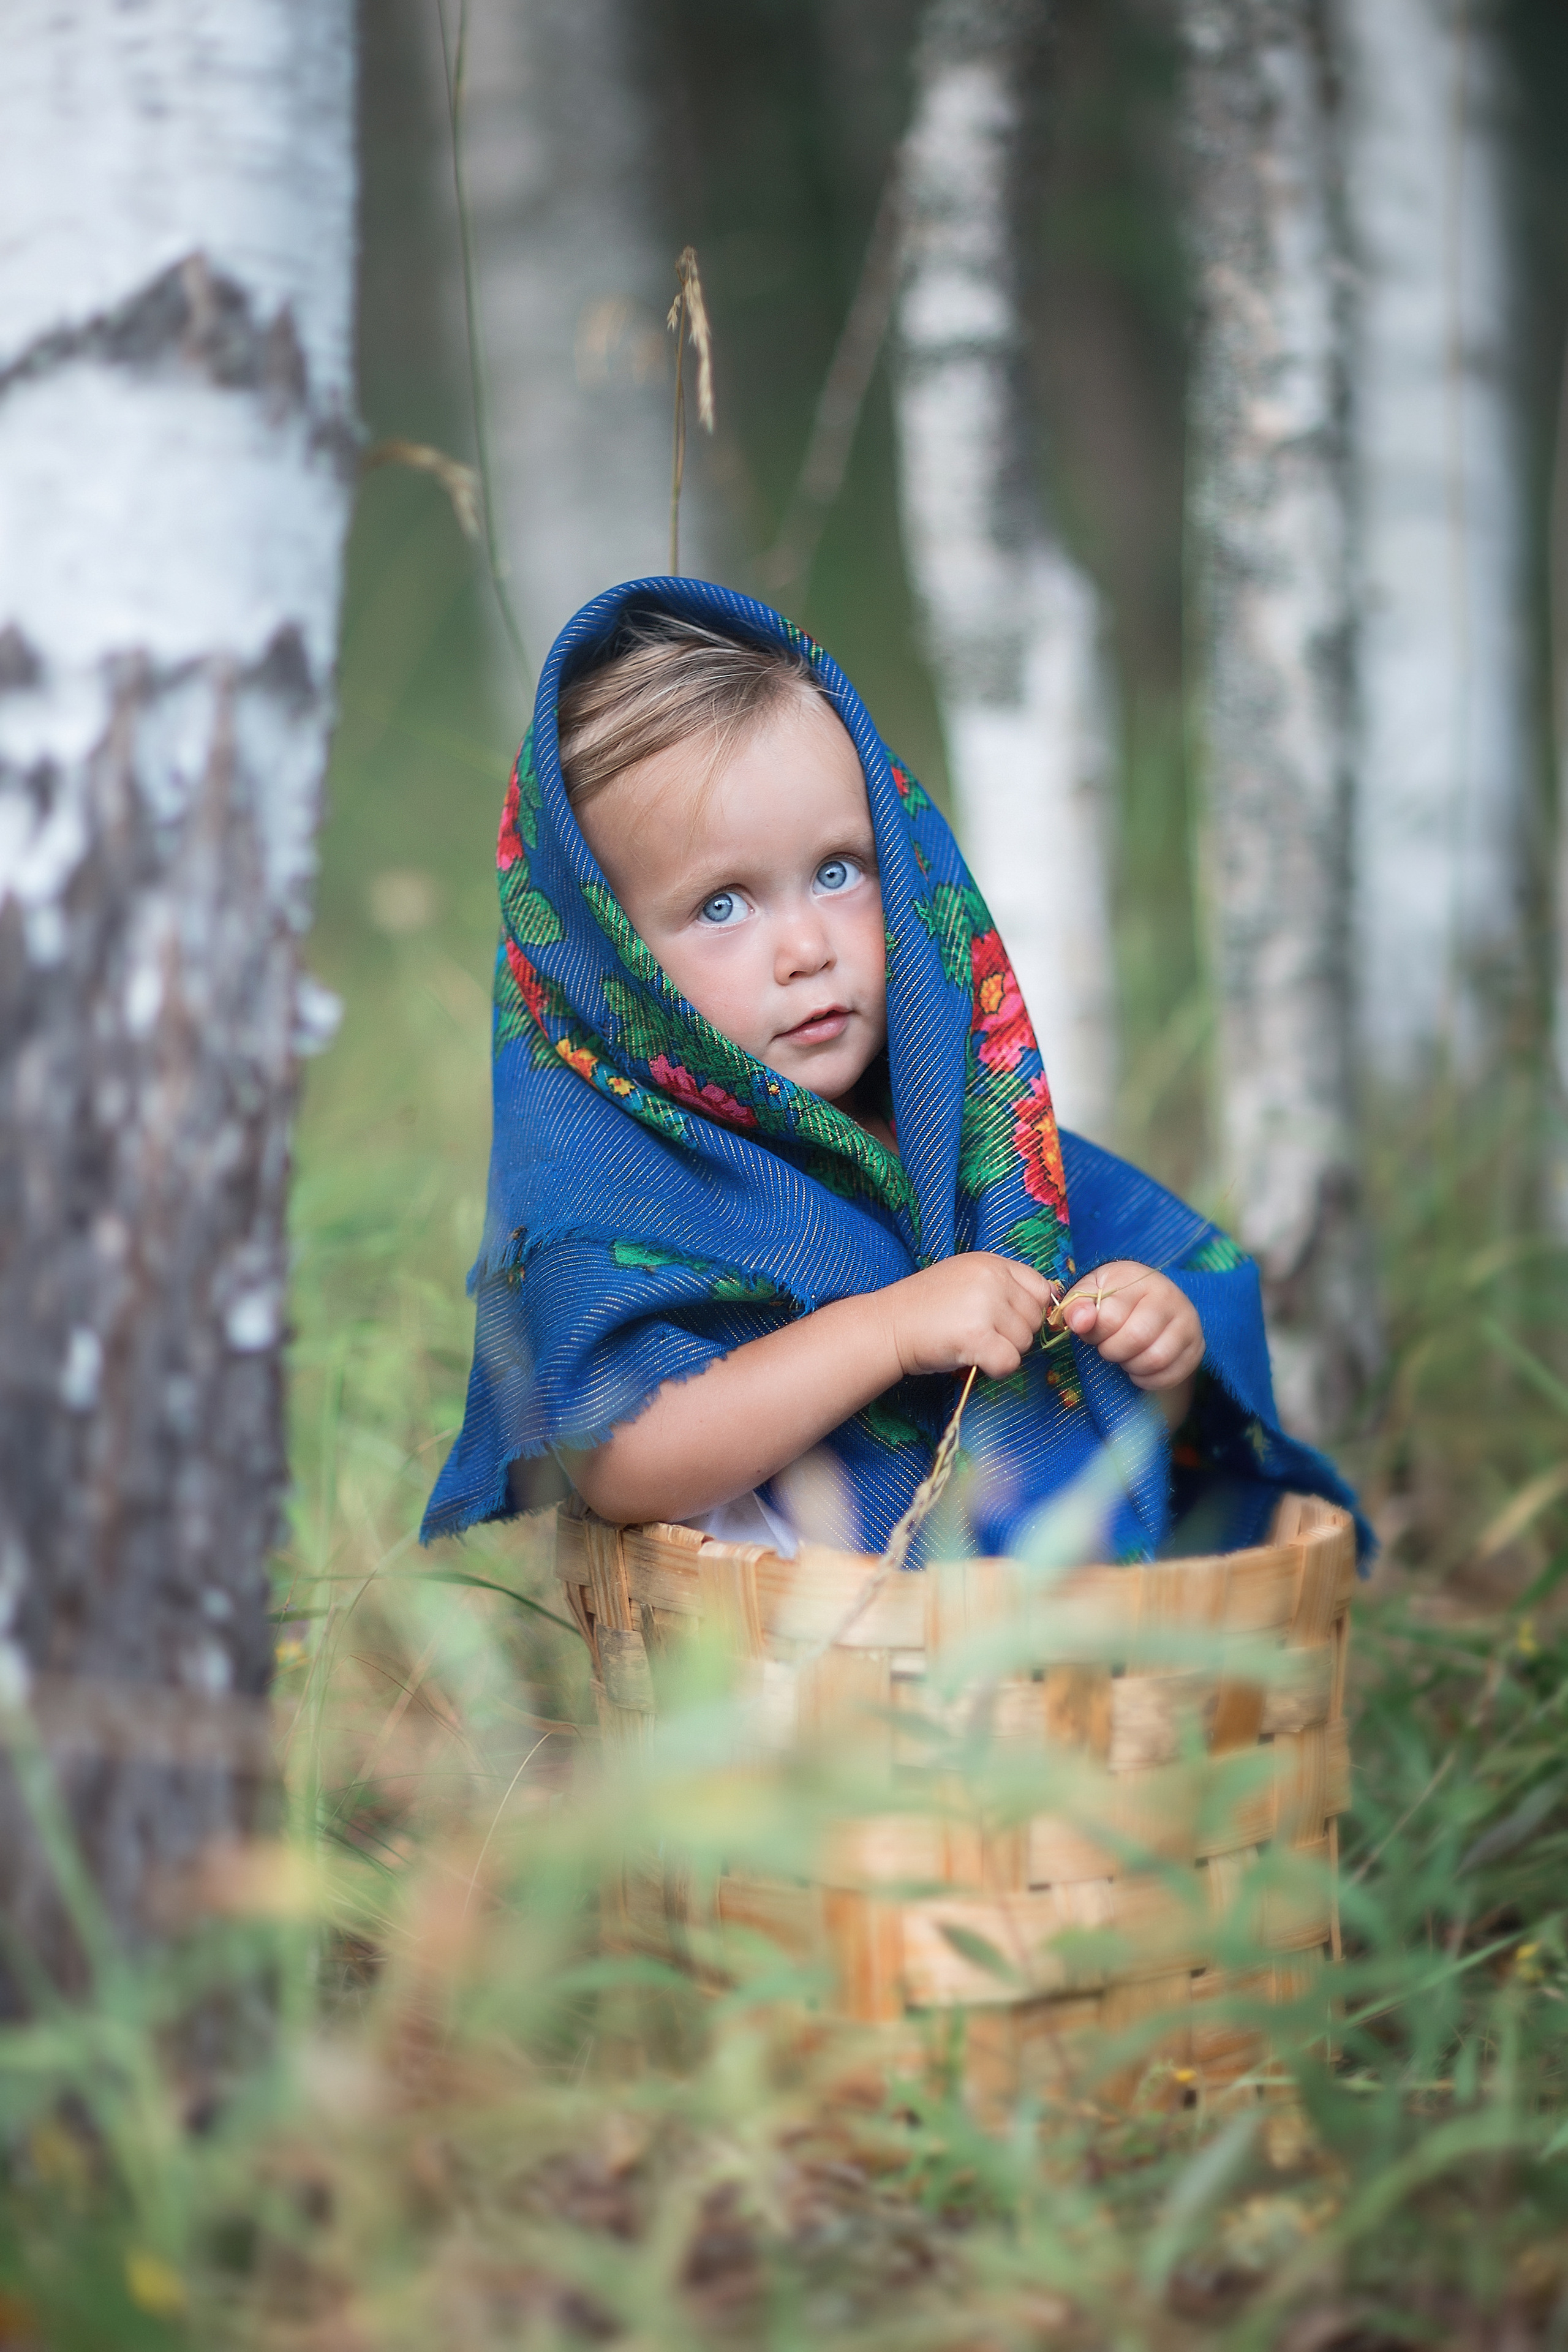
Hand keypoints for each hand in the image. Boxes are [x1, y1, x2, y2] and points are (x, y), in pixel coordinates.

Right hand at [881, 1253, 1053, 1379]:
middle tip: (982, 1335)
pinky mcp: (976, 1337)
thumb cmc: (924, 1308)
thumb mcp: (965, 1279)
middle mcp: (991, 1278)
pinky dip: (994, 1369)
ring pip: (1024, 1343)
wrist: (886, 1325)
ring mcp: (985, 1306)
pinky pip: (1009, 1363)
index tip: (1007, 1322)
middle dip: (1015, 1335)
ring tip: (971, 1345)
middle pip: (1035, 1319)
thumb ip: (1001, 1286)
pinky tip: (972, 1359)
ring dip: (1003, 1352)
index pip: (1041, 1288)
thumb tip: (1046, 1308)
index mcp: (990, 1262)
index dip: (1029, 1311)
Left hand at [1057, 1260, 1203, 1392]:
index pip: (1110, 1317)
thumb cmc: (1114, 1297)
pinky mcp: (1196, 1348)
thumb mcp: (1090, 1291)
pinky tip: (1139, 1367)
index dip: (1094, 1333)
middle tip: (1108, 1347)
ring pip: (1155, 1360)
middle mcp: (1169, 1297)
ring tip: (1124, 1356)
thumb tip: (1079, 1322)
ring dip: (1130, 1366)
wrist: (1151, 1301)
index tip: (1093, 1331)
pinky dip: (1147, 1379)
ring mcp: (1188, 1323)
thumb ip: (1077, 1305)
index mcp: (1138, 1280)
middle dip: (1112, 1351)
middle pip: (1135, 1339)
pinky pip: (1169, 1376)